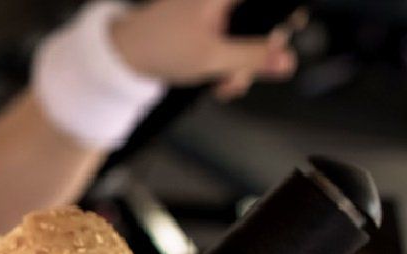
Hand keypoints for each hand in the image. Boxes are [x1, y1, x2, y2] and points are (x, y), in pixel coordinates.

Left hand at [110, 0, 304, 98]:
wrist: (119, 57)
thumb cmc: (158, 47)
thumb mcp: (211, 57)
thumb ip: (253, 58)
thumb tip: (289, 61)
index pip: (269, 1)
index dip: (283, 13)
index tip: (292, 27)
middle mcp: (219, 1)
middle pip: (259, 21)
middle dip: (257, 53)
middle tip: (245, 75)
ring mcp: (212, 14)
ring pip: (244, 38)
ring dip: (240, 66)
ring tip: (224, 87)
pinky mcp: (204, 30)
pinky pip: (228, 45)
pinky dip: (227, 65)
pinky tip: (218, 84)